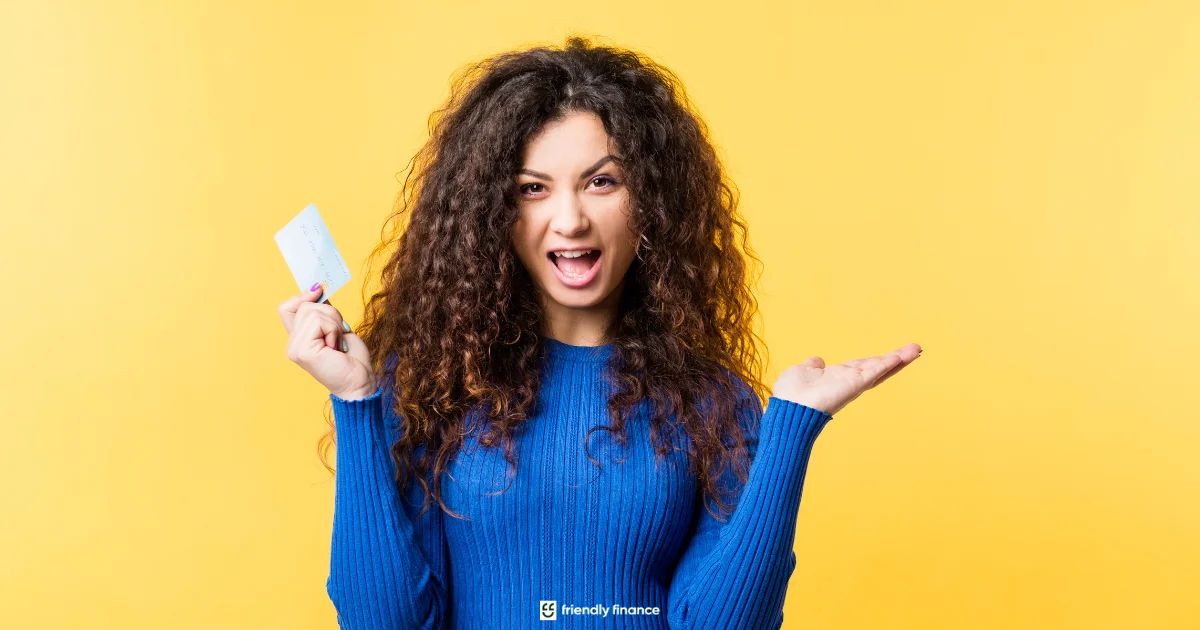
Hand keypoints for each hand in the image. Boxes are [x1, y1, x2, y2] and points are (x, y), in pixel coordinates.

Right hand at [278, 282, 377, 399]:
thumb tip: (317, 288)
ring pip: (313, 312)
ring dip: (334, 324)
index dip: (302, 296)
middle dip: (330, 313)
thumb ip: (324, 313)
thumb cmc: (352, 359)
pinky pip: (319, 322)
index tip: (319, 290)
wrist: (360, 382)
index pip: (286, 308)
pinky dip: (334, 330)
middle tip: (340, 334)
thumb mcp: (337, 328)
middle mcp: (292, 344)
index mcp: (299, 339)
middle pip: (305, 306)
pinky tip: (337, 348)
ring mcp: (294, 348)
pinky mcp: (302, 351)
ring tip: (338, 343)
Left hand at [771, 343, 921, 415]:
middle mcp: (848, 381)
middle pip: (876, 367)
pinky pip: (874, 372)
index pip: (861, 366)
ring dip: (898, 358)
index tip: (892, 355)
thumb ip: (812, 366)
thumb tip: (817, 360)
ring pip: (879, 368)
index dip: (876, 361)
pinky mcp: (854, 385)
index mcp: (836, 377)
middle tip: (915, 349)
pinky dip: (888, 363)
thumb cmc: (791, 394)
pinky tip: (901, 356)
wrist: (790, 408)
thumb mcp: (801, 372)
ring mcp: (853, 383)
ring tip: (916, 349)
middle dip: (895, 359)